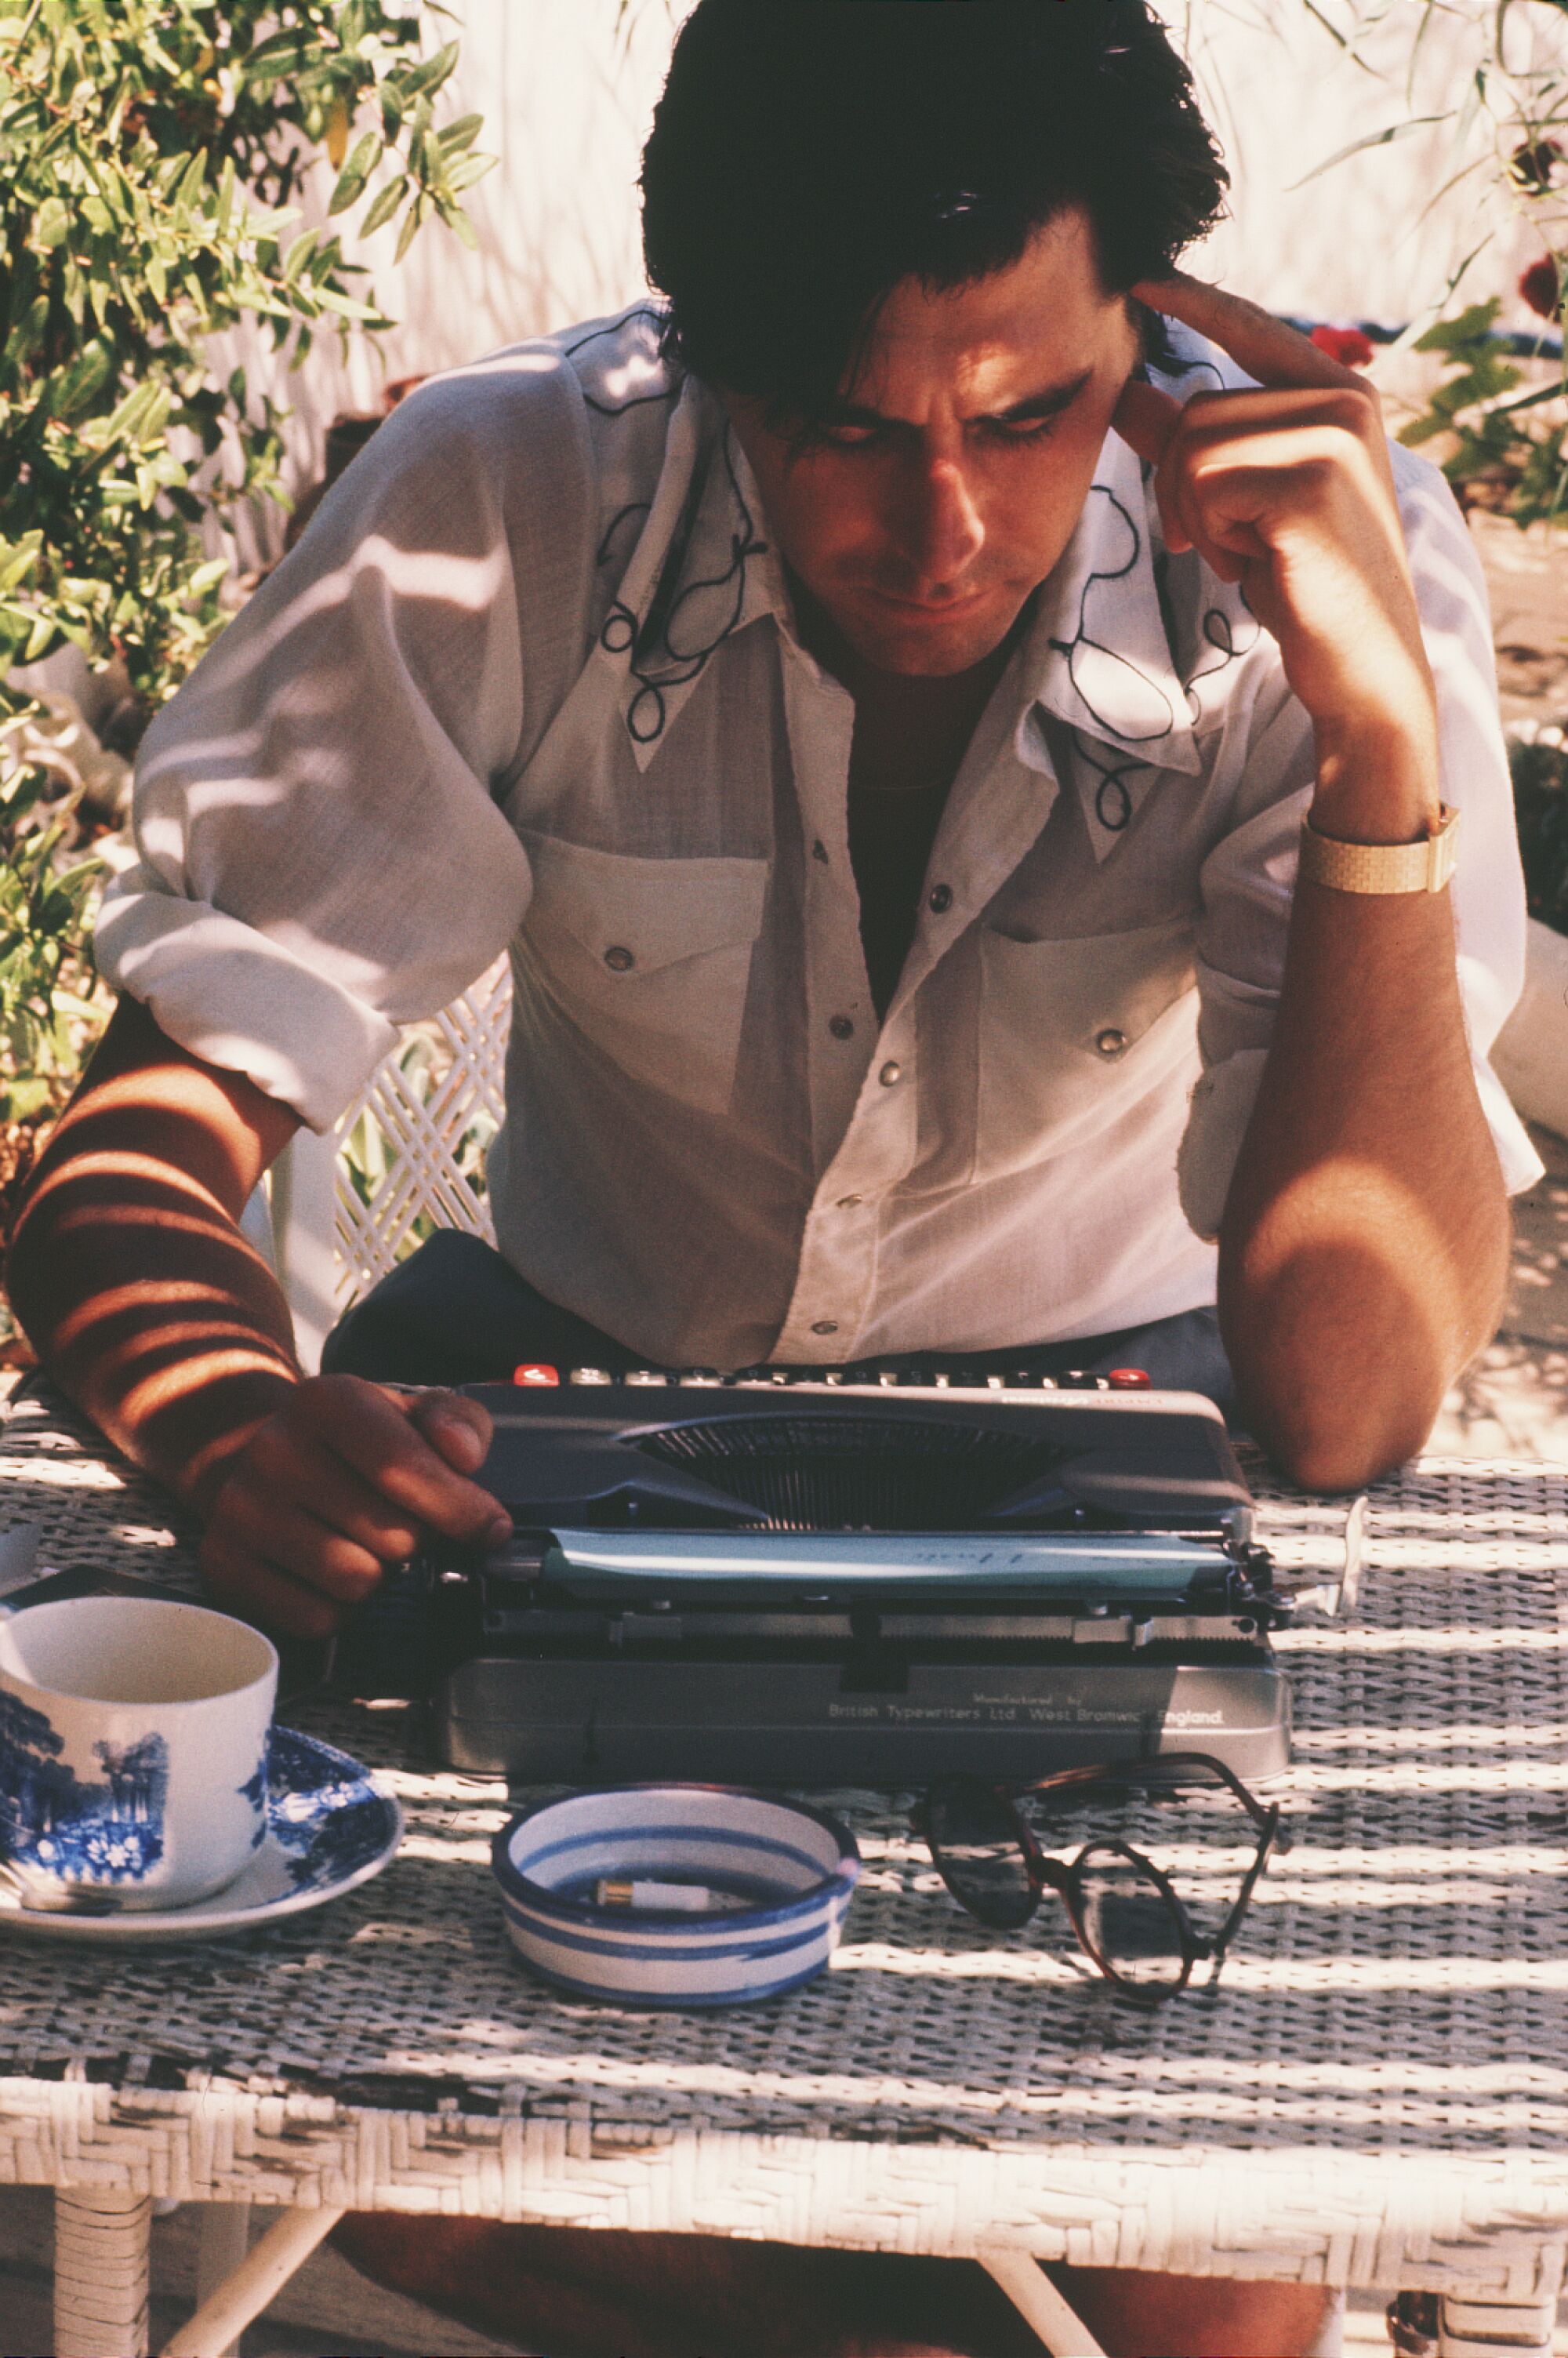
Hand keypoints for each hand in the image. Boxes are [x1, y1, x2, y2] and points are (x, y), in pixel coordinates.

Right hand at [198, 1375, 511, 1638]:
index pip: (403, 1467)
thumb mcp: (412, 1412)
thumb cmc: (356, 1441)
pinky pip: (316, 1619)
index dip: (461, 1507)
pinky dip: (339, 1608)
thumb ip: (457, 1423)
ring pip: (356, 1582)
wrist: (259, 1455)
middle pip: (392, 1535)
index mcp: (326, 1400)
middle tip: (399, 1521)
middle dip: (416, 1538)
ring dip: (380, 1574)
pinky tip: (329, 1571)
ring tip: (363, 1542)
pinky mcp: (223, 1565)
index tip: (492, 1528)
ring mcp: (241, 1510)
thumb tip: (465, 1457)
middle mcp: (274, 1450)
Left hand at [1113, 273, 1439, 836]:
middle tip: (1224, 544)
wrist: (1360, 661)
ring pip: (1192, 451)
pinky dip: (1210, 538)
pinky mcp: (1309, 480)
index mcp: (1336, 394)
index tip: (1140, 279)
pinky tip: (1257, 564)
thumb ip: (1190, 445)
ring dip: (1196, 519)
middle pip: (1196, 411)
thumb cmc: (1303, 582)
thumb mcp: (1241, 504)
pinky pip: (1204, 488)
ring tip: (1248, 554)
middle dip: (1182, 489)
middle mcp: (1341, 400)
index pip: (1250, 328)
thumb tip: (1128, 395)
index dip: (1193, 302)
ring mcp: (1330, 436)